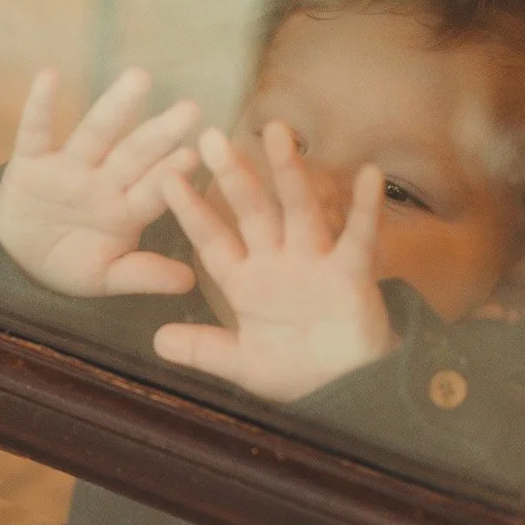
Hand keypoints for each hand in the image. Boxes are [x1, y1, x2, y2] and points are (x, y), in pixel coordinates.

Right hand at [0, 67, 199, 296]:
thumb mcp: (106, 277)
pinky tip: (50, 76)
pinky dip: (39, 106)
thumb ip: (143, 275)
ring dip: (115, 108)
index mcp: (125, 211)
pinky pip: (35, 131)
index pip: (152, 190)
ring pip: (95, 134)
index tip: (194, 155)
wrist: (19, 261)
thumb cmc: (70, 264)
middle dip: (160, 133)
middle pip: (134, 154)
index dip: (170, 174)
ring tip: (139, 79)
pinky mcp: (30, 161)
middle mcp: (102, 183)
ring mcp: (68, 168)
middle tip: (190, 110)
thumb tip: (190, 282)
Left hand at [155, 122, 394, 401]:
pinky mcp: (351, 275)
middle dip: (233, 177)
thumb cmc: (296, 372)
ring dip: (290, 174)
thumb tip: (156, 341)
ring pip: (299, 211)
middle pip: (252, 213)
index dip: (190, 212)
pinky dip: (365, 209)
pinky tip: (368, 174)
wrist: (345, 392)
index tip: (165, 177)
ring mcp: (315, 264)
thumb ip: (203, 350)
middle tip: (210, 137)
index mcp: (247, 282)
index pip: (213, 240)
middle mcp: (278, 263)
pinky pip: (359, 238)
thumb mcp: (242, 363)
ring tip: (278, 133)